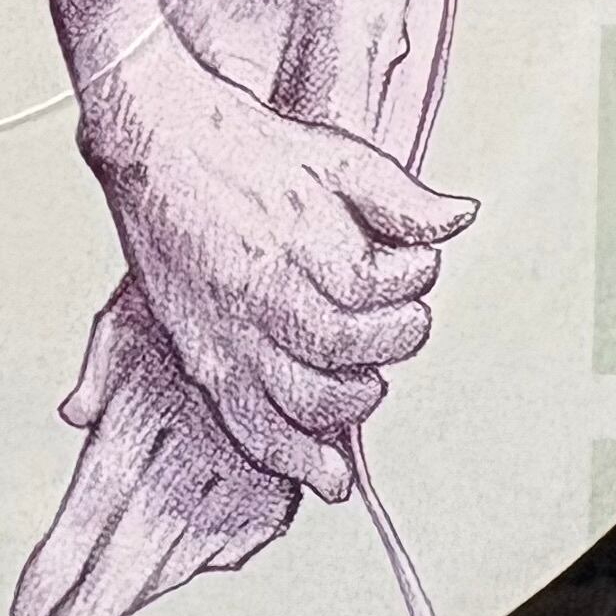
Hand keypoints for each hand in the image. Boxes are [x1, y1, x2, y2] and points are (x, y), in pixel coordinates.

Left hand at [13, 280, 295, 615]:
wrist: (299, 300)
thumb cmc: (203, 299)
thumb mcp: (137, 318)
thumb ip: (101, 372)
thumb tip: (73, 415)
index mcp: (147, 416)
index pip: (93, 507)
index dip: (59, 565)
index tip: (27, 611)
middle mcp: (193, 457)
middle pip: (136, 552)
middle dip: (92, 610)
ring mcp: (240, 479)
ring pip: (184, 559)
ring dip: (137, 592)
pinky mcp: (278, 490)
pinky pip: (230, 543)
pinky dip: (194, 558)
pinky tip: (159, 572)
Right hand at [78, 29, 476, 502]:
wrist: (154, 139)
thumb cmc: (242, 142)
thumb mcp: (334, 153)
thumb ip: (400, 196)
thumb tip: (460, 219)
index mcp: (300, 239)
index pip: (379, 290)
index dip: (412, 279)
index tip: (414, 263)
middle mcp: (262, 292)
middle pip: (349, 348)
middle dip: (390, 337)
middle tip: (395, 315)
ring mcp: (228, 327)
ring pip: (306, 398)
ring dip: (353, 398)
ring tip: (367, 378)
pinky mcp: (200, 349)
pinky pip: (246, 421)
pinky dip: (289, 455)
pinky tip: (326, 476)